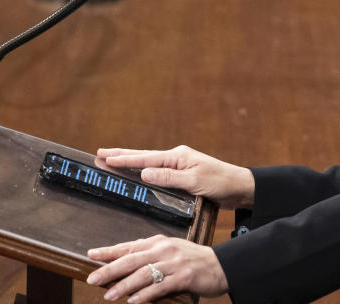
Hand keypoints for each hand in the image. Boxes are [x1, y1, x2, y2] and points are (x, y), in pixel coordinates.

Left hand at [86, 235, 226, 302]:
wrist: (220, 265)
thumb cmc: (192, 260)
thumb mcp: (169, 252)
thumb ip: (149, 256)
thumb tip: (123, 264)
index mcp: (159, 242)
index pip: (129, 246)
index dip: (109, 251)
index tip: (91, 255)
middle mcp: (164, 249)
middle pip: (132, 259)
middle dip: (110, 269)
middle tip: (93, 278)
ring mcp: (174, 263)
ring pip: (143, 273)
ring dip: (124, 285)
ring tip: (110, 294)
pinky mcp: (183, 277)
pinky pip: (160, 287)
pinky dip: (145, 294)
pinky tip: (134, 301)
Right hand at [96, 145, 254, 209]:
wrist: (239, 187)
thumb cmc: (220, 182)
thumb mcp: (194, 181)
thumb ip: (168, 178)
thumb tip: (143, 173)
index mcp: (177, 156)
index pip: (145, 159)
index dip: (124, 159)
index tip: (105, 157)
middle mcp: (176, 158)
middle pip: (144, 157)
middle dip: (122, 155)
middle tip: (100, 152)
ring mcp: (179, 166)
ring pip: (149, 163)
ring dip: (131, 162)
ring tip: (113, 160)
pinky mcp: (182, 175)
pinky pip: (157, 172)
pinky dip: (144, 171)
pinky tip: (138, 173)